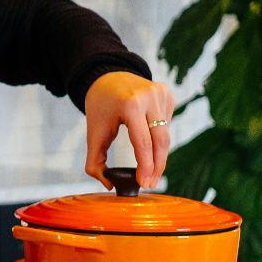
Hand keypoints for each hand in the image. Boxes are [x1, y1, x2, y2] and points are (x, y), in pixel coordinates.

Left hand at [83, 71, 176, 189]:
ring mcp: (161, 94)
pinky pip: (167, 124)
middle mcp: (149, 97)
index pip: (143, 143)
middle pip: (161, 141)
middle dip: (157, 166)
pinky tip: (149, 139)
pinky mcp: (168, 95)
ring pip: (166, 135)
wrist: (108, 77)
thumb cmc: (101, 106)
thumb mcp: (94, 132)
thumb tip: (109, 185)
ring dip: (159, 154)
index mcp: (130, 105)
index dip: (146, 166)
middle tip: (150, 183)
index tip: (144, 183)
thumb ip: (94, 162)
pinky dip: (159, 137)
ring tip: (149, 168)